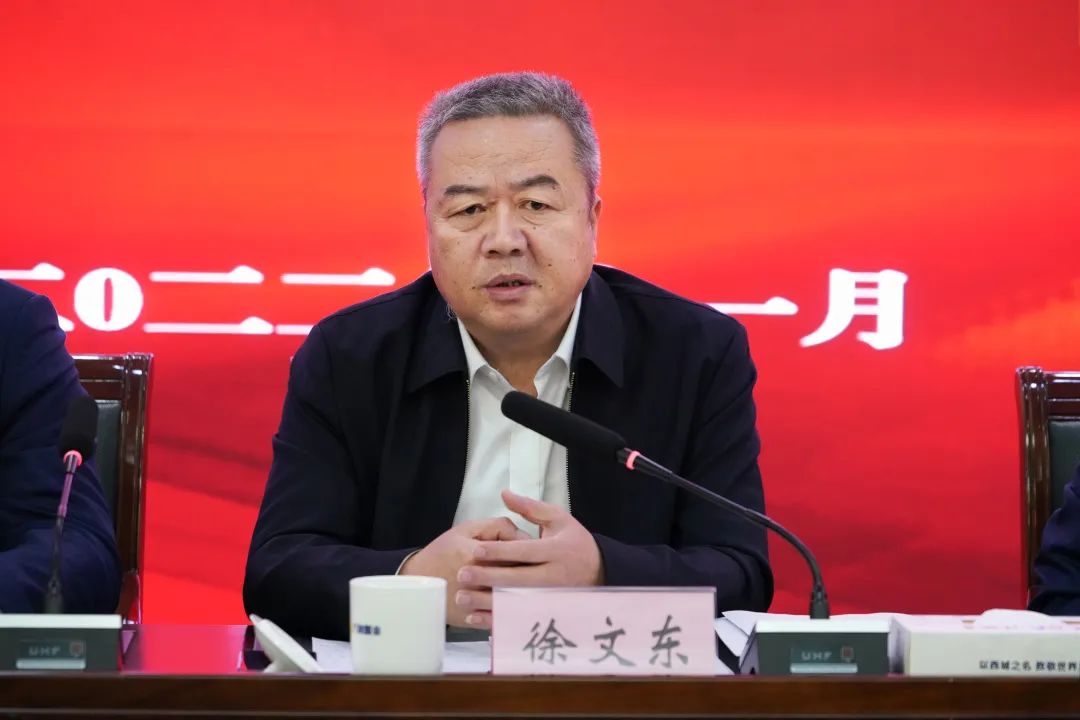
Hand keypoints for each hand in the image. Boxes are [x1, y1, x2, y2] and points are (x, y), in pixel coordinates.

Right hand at [400, 517, 526, 627]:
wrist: (417, 581)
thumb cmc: (444, 552)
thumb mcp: (467, 529)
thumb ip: (498, 526)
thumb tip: (523, 536)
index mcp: (476, 555)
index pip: (516, 552)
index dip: (528, 550)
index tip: (531, 549)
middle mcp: (477, 580)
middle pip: (517, 577)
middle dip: (531, 571)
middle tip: (535, 566)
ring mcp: (475, 603)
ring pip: (512, 598)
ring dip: (525, 592)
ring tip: (530, 584)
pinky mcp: (474, 619)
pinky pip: (501, 617)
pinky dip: (513, 611)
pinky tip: (518, 603)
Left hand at [455, 490, 604, 628]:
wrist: (600, 571)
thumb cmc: (574, 542)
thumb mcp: (558, 519)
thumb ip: (530, 508)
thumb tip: (504, 494)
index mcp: (556, 551)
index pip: (525, 552)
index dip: (500, 552)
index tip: (476, 551)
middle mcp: (554, 577)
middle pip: (517, 579)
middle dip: (488, 578)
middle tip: (462, 574)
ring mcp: (550, 599)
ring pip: (515, 603)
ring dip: (487, 603)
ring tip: (462, 597)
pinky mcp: (546, 613)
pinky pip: (518, 620)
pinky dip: (496, 622)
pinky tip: (475, 617)